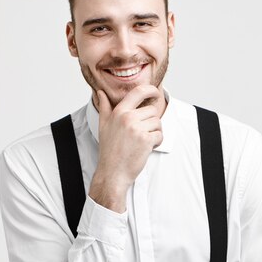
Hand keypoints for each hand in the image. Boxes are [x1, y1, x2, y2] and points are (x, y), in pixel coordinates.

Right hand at [88, 85, 162, 212]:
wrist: (112, 172)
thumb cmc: (109, 150)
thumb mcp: (104, 125)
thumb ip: (105, 107)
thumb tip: (100, 93)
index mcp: (119, 112)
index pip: (138, 91)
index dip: (150, 89)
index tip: (155, 92)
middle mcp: (128, 118)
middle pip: (152, 110)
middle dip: (151, 122)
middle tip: (142, 133)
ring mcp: (137, 129)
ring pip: (158, 123)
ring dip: (154, 132)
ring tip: (142, 142)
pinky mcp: (145, 140)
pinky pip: (160, 135)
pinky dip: (156, 142)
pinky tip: (145, 148)